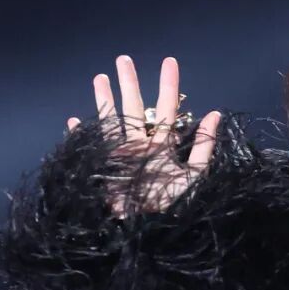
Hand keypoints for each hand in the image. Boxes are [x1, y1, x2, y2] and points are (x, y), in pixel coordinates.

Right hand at [66, 53, 220, 215]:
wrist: (150, 230)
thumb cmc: (175, 206)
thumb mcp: (196, 176)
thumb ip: (204, 146)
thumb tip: (214, 112)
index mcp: (163, 147)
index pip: (168, 110)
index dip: (169, 86)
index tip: (169, 61)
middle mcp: (141, 147)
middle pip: (135, 108)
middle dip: (129, 83)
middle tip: (124, 59)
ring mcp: (121, 157)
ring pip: (111, 121)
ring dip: (104, 100)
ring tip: (100, 77)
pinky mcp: (104, 168)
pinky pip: (89, 147)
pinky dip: (79, 136)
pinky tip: (73, 121)